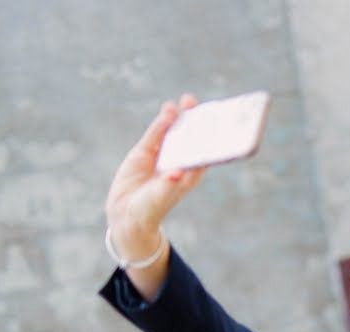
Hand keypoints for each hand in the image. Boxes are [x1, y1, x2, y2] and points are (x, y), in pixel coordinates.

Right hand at [105, 95, 205, 263]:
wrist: (127, 213)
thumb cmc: (151, 208)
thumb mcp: (160, 198)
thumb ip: (167, 185)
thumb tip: (176, 173)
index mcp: (190, 175)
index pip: (205, 154)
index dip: (213, 139)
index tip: (222, 124)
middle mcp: (179, 162)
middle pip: (192, 139)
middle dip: (198, 122)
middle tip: (204, 105)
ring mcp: (162, 156)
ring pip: (174, 133)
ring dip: (180, 117)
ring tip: (188, 100)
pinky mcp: (144, 152)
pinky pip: (155, 134)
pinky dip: (161, 123)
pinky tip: (168, 109)